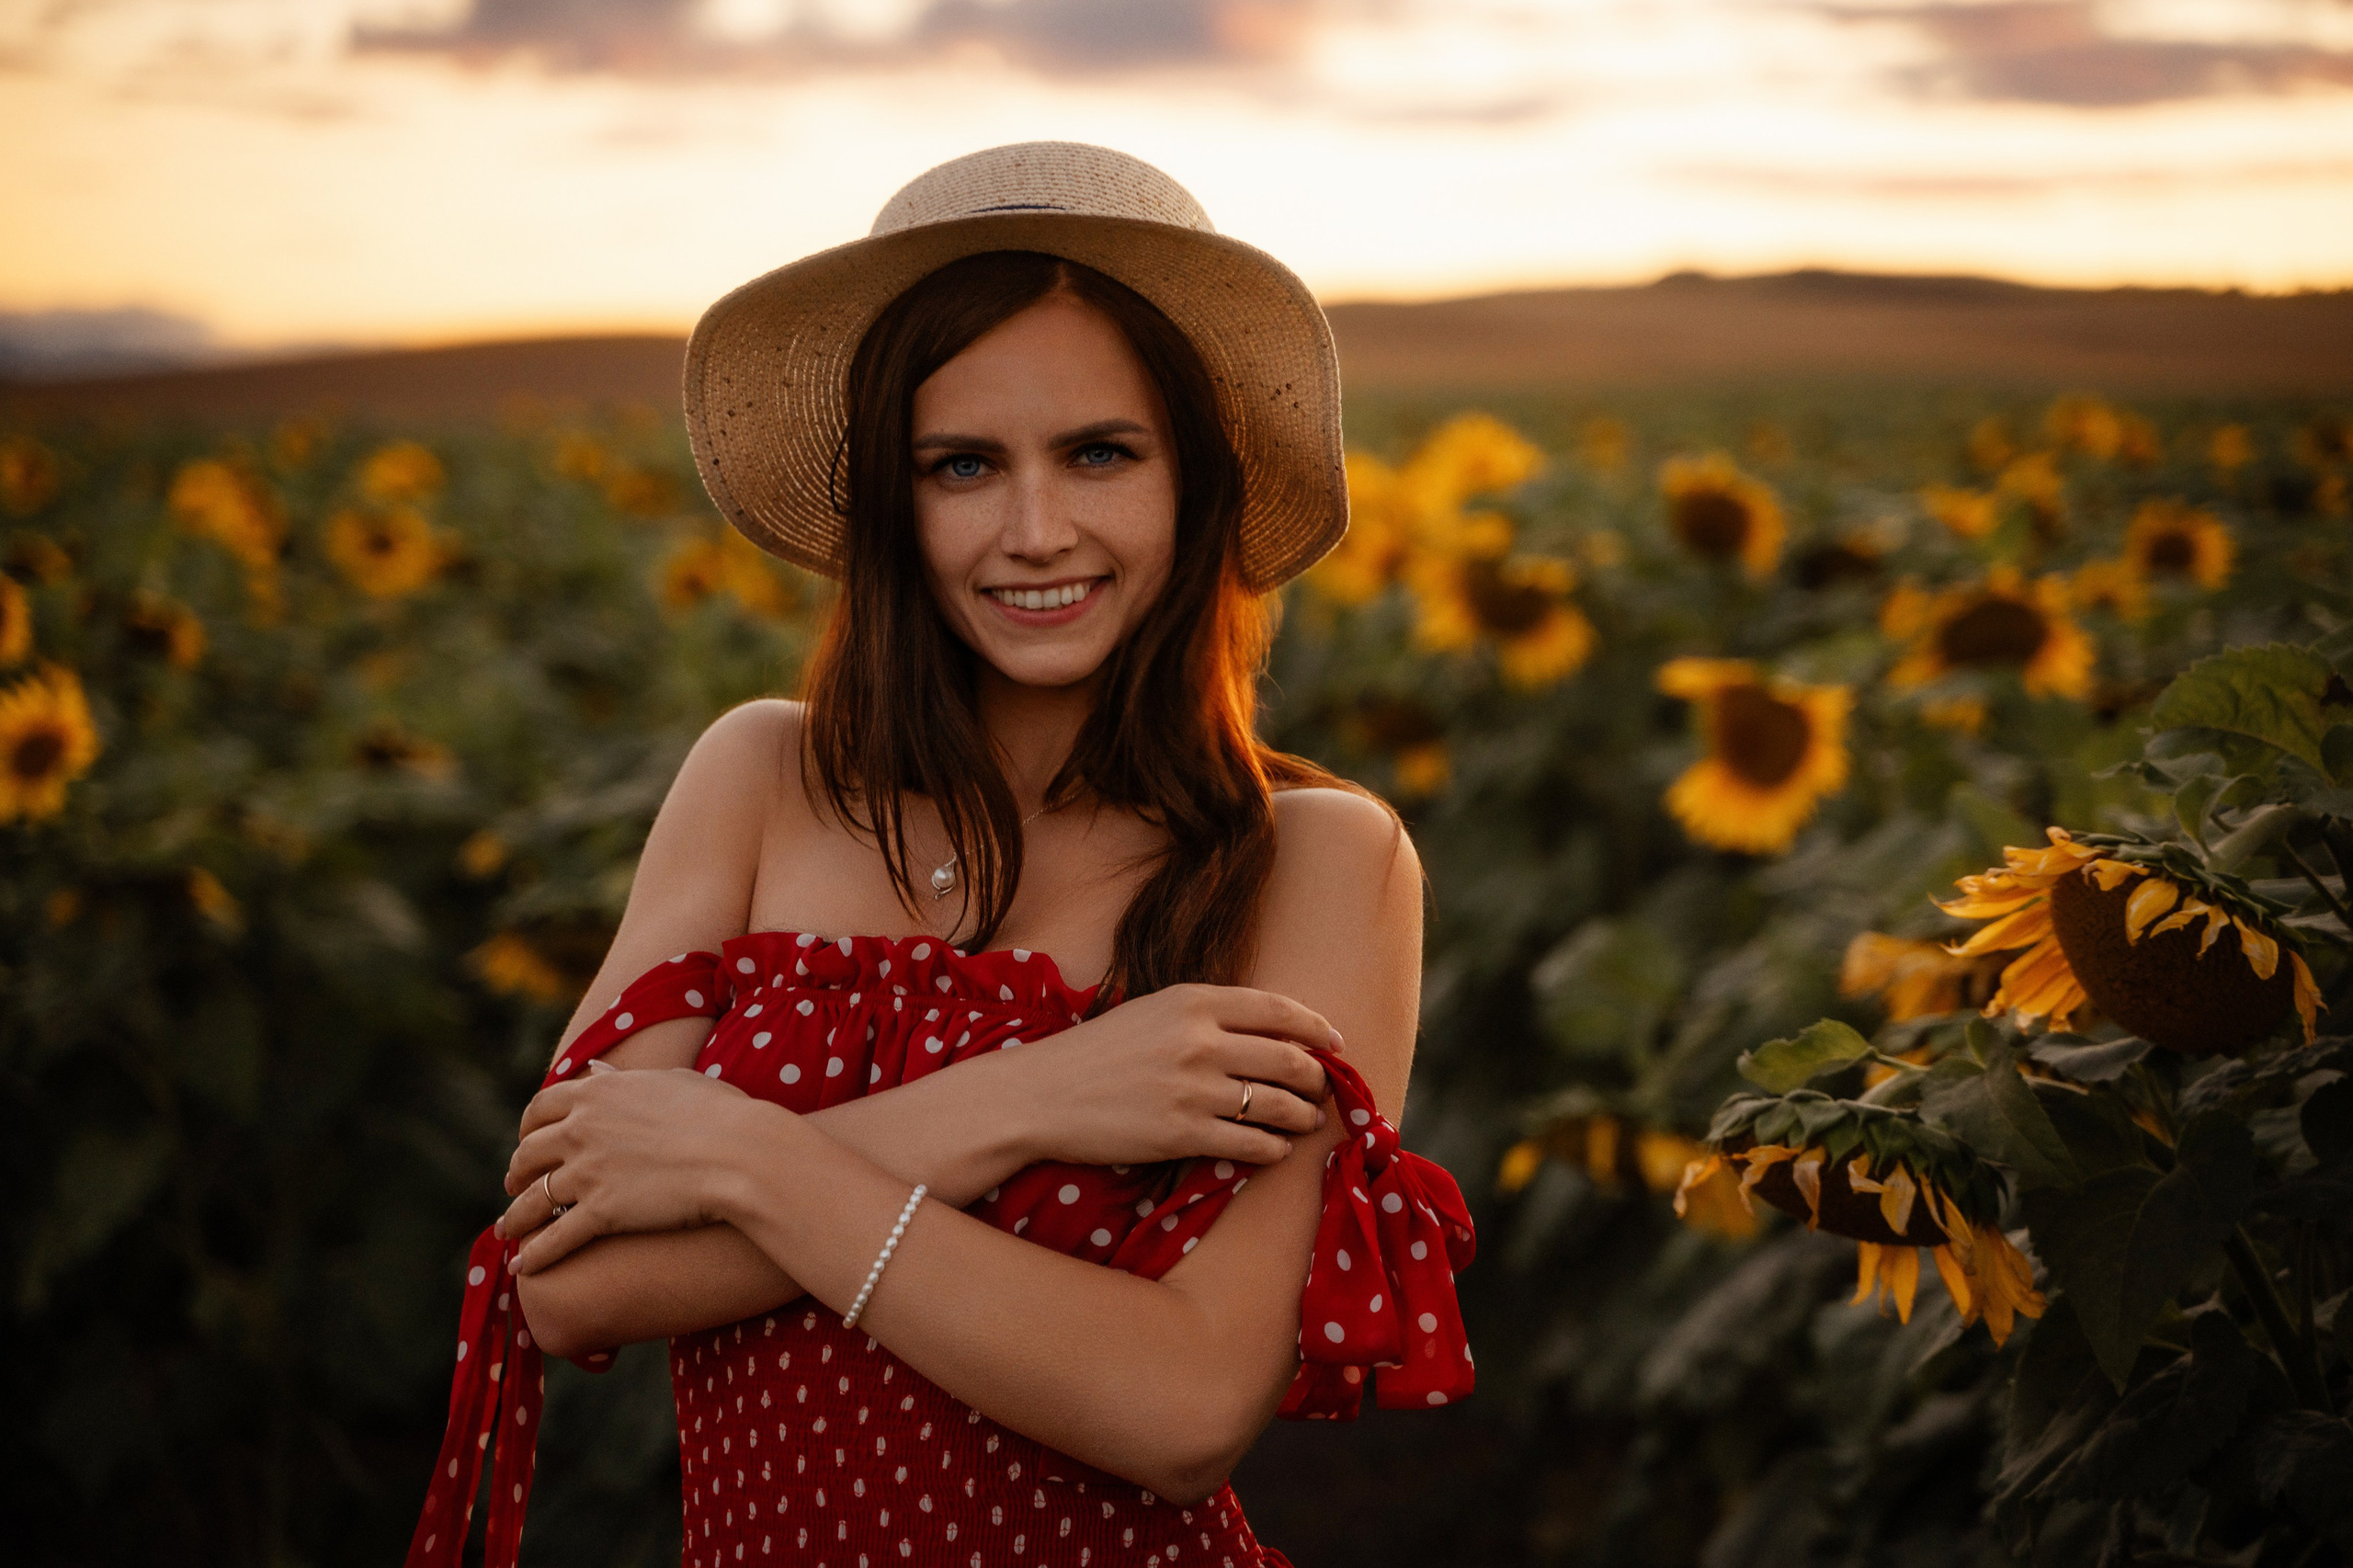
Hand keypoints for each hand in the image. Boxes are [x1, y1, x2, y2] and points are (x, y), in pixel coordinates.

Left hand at [495, 1064, 767, 1274]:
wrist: (740, 1152)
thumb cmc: (721, 1114)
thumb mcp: (671, 1081)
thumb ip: (626, 1077)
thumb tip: (597, 1069)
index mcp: (597, 1091)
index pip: (541, 1107)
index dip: (528, 1127)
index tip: (528, 1139)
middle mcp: (582, 1128)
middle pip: (528, 1152)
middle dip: (517, 1171)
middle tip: (515, 1184)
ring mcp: (587, 1170)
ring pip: (532, 1199)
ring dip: (515, 1217)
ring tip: (508, 1231)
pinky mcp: (600, 1211)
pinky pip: (555, 1237)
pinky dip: (536, 1254)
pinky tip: (525, 1267)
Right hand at [998, 982, 1338, 1169]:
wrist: (1041, 1094)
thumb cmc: (1096, 1054)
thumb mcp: (1151, 1013)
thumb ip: (1206, 1015)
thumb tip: (1270, 1032)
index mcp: (1191, 1000)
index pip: (1277, 1008)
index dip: (1316, 1027)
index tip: (1335, 1043)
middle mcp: (1198, 1040)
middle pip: (1288, 1059)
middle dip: (1316, 1078)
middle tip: (1322, 1090)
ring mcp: (1192, 1088)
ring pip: (1277, 1104)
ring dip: (1302, 1116)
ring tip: (1306, 1121)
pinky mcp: (1183, 1134)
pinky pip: (1251, 1144)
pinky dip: (1273, 1149)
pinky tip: (1275, 1150)